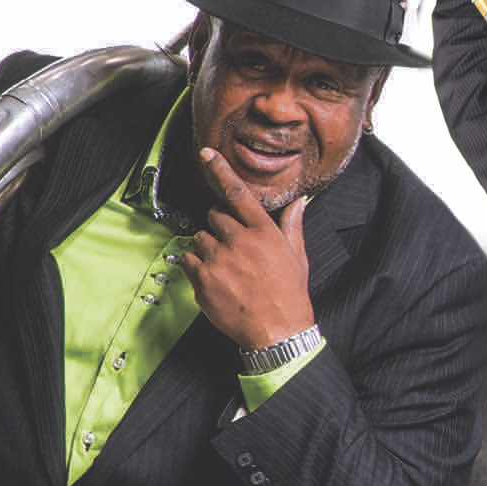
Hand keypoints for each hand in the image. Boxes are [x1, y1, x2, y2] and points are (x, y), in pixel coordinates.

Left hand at [180, 149, 320, 353]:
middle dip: (221, 227)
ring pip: (200, 238)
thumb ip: (292, 225)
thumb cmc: (289, 293)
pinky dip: (196, 266)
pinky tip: (214, 279)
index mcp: (264, 231)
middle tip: (233, 247)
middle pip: (215, 215)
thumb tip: (299, 202)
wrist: (277, 330)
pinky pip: (187, 259)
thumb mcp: (296, 256)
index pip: (237, 192)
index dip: (220, 170)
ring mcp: (219, 259)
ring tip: (226, 269)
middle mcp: (240, 240)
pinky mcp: (203, 278)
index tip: (207, 155)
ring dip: (208, 248)